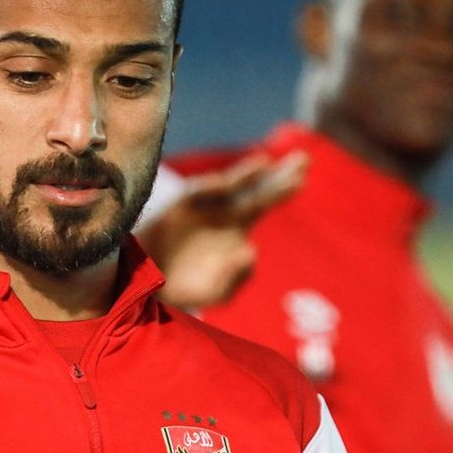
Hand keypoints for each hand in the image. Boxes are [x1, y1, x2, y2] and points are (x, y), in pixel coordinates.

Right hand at [140, 151, 308, 309]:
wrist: (148, 285)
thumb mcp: (216, 292)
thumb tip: (250, 250)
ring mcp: (201, 207)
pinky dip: (213, 187)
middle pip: (255, 190)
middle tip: (304, 160)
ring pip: (230, 186)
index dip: (282, 189)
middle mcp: (222, 212)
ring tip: (267, 163)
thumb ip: (236, 278)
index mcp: (236, 228)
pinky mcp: (179, 207)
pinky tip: (225, 182)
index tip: (302, 179)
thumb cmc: (186, 289)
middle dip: (278, 175)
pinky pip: (199, 194)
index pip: (264, 202)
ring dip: (248, 174)